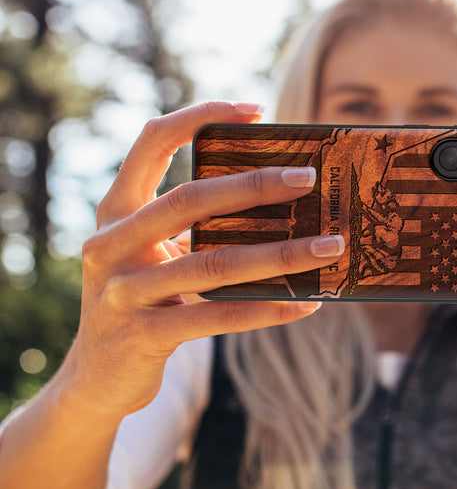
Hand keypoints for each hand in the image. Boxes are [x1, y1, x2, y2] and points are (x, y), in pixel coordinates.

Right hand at [63, 101, 343, 419]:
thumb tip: (279, 202)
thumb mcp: (154, 255)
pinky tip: (308, 303)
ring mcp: (122, 292)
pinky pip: (217, 317)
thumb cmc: (142, 300)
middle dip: (255, 185)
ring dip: (281, 254)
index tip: (255, 109)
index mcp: (116, 211)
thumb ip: (193, 227)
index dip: (199, 115)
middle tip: (308, 177)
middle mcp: (111, 244)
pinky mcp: (143, 336)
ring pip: (213, 263)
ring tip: (329, 246)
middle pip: (190, 199)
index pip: (152, 142)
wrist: (96, 378)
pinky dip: (267, 309)